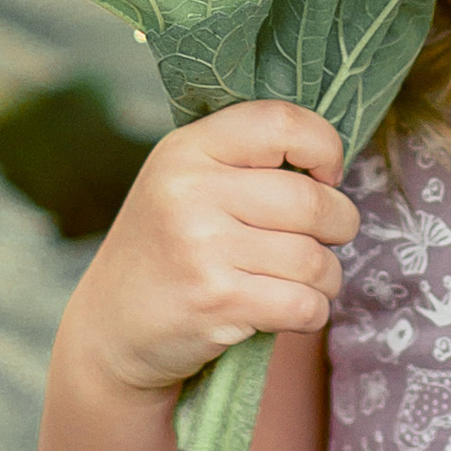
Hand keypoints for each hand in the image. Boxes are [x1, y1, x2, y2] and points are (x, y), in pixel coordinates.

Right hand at [65, 101, 358, 394]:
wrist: (110, 328)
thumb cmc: (168, 248)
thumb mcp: (184, 182)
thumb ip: (246, 160)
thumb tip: (334, 164)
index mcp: (187, 149)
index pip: (282, 122)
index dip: (324, 147)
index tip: (324, 177)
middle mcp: (190, 192)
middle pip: (312, 200)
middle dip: (339, 224)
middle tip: (326, 238)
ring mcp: (201, 248)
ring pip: (315, 259)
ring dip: (326, 277)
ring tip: (303, 279)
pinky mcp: (217, 301)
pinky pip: (305, 304)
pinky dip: (313, 312)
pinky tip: (290, 309)